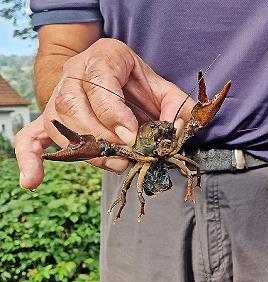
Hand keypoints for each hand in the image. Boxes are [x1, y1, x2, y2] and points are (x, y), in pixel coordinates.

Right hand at [15, 38, 193, 189]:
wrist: (114, 76)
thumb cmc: (140, 85)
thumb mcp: (165, 89)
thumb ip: (178, 107)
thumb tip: (178, 130)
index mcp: (106, 56)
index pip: (99, 82)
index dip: (114, 112)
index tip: (131, 136)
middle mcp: (75, 71)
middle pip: (72, 104)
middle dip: (100, 135)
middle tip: (125, 154)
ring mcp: (58, 94)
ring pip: (57, 123)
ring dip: (83, 150)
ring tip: (112, 164)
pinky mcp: (51, 118)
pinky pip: (31, 137)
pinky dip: (30, 159)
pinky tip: (33, 181)